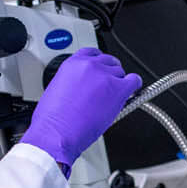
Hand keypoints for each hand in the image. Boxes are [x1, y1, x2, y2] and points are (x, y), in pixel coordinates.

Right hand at [20, 48, 141, 174]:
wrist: (57, 133)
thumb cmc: (52, 120)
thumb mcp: (55, 91)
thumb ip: (71, 82)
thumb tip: (80, 88)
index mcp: (72, 64)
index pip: (92, 53)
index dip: (99, 62)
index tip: (102, 68)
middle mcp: (89, 66)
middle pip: (108, 62)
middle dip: (109, 73)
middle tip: (108, 86)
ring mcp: (104, 77)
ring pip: (120, 73)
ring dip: (119, 82)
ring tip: (113, 96)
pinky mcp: (117, 90)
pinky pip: (133, 81)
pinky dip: (134, 85)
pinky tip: (130, 91)